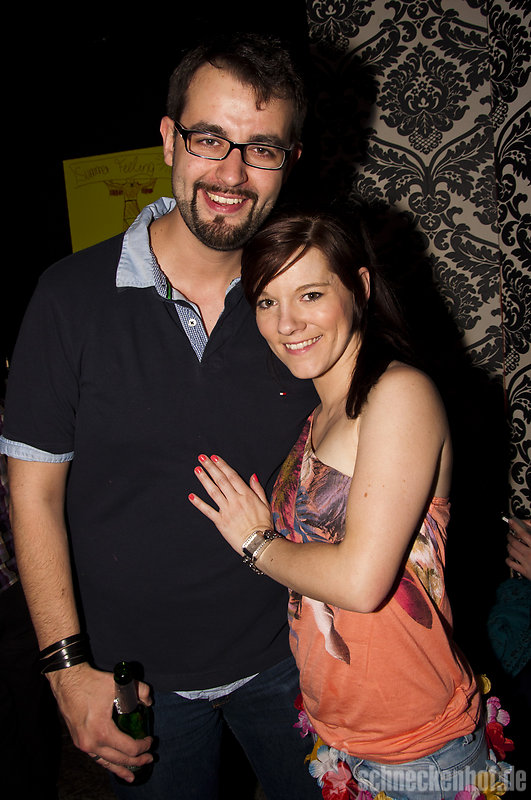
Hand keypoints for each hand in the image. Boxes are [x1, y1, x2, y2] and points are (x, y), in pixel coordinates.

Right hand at [47, 662, 152, 781]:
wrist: (67, 681)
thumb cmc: (91, 682)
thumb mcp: (119, 683)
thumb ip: (140, 690)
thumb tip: (149, 701)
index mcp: (102, 731)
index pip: (129, 748)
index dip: (143, 746)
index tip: (150, 740)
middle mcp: (91, 743)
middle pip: (119, 759)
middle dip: (136, 761)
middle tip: (149, 758)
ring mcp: (83, 744)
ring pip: (105, 763)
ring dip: (121, 768)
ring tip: (132, 775)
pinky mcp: (79, 742)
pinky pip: (96, 757)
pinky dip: (106, 763)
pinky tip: (113, 766)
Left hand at [188, 454, 272, 552]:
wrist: (258, 543)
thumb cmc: (263, 524)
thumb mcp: (265, 504)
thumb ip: (258, 489)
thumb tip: (252, 475)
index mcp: (246, 495)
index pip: (232, 476)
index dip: (222, 465)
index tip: (214, 457)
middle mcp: (235, 500)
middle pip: (221, 480)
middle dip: (211, 468)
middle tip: (202, 458)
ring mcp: (227, 511)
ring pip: (213, 492)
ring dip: (204, 480)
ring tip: (197, 470)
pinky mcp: (220, 522)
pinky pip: (208, 511)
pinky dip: (199, 503)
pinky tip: (191, 495)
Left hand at [505, 517, 530, 580]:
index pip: (523, 534)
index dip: (516, 526)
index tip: (511, 521)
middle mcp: (529, 554)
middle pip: (514, 542)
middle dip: (510, 537)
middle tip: (509, 534)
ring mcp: (526, 563)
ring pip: (511, 552)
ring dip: (508, 546)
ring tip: (509, 543)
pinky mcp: (524, 571)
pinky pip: (511, 564)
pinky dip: (508, 559)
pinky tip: (510, 557)